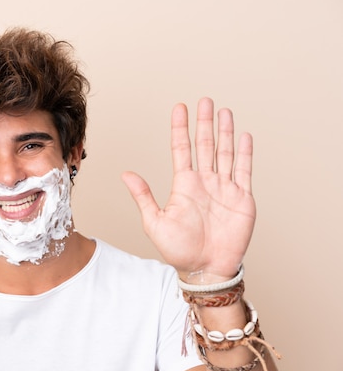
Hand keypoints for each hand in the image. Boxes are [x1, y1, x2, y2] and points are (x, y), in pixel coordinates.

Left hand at [122, 97, 255, 280]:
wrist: (205, 269)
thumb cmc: (179, 250)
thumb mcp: (155, 222)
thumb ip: (143, 196)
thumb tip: (125, 174)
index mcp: (184, 185)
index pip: (182, 149)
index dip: (180, 128)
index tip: (180, 108)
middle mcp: (204, 182)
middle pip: (205, 145)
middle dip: (205, 123)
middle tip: (205, 101)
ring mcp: (224, 189)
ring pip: (225, 153)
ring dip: (225, 132)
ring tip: (223, 111)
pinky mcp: (242, 199)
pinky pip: (244, 171)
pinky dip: (245, 154)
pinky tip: (244, 137)